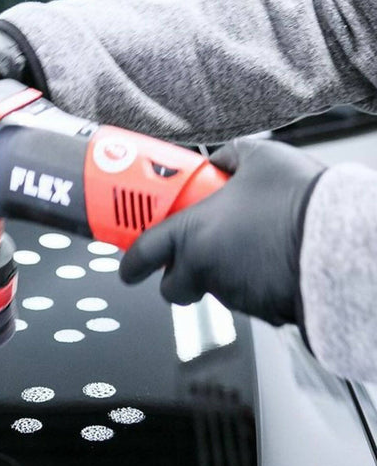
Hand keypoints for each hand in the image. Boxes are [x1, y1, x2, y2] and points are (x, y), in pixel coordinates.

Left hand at [119, 139, 324, 326]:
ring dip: (218, 274)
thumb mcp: (261, 158)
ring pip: (210, 291)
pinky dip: (248, 283)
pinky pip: (242, 297)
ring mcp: (230, 292)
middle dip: (176, 276)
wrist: (338, 243)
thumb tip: (220, 159)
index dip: (130, 264)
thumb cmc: (300, 203)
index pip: (142, 255)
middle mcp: (204, 268)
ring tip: (247, 247)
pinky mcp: (256, 309)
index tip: (128, 268)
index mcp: (192, 234)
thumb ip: (230, 156)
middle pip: (172, 286)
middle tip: (191, 258)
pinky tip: (268, 260)